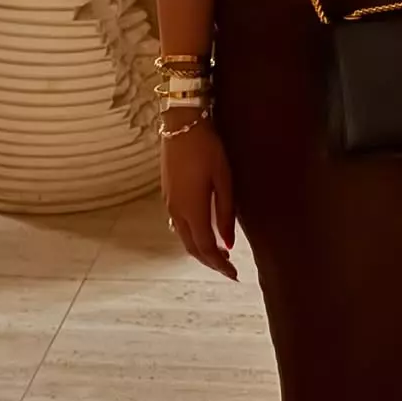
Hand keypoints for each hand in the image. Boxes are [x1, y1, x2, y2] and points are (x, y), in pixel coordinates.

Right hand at [163, 115, 237, 279]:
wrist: (181, 124)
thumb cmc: (208, 149)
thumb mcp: (224, 179)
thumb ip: (225, 212)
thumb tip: (228, 244)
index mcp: (192, 210)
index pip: (206, 248)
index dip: (219, 265)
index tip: (234, 275)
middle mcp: (176, 212)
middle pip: (192, 247)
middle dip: (210, 261)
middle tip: (228, 269)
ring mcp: (169, 203)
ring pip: (183, 237)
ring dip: (200, 249)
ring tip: (219, 253)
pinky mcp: (168, 194)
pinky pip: (178, 225)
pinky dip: (192, 236)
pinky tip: (203, 231)